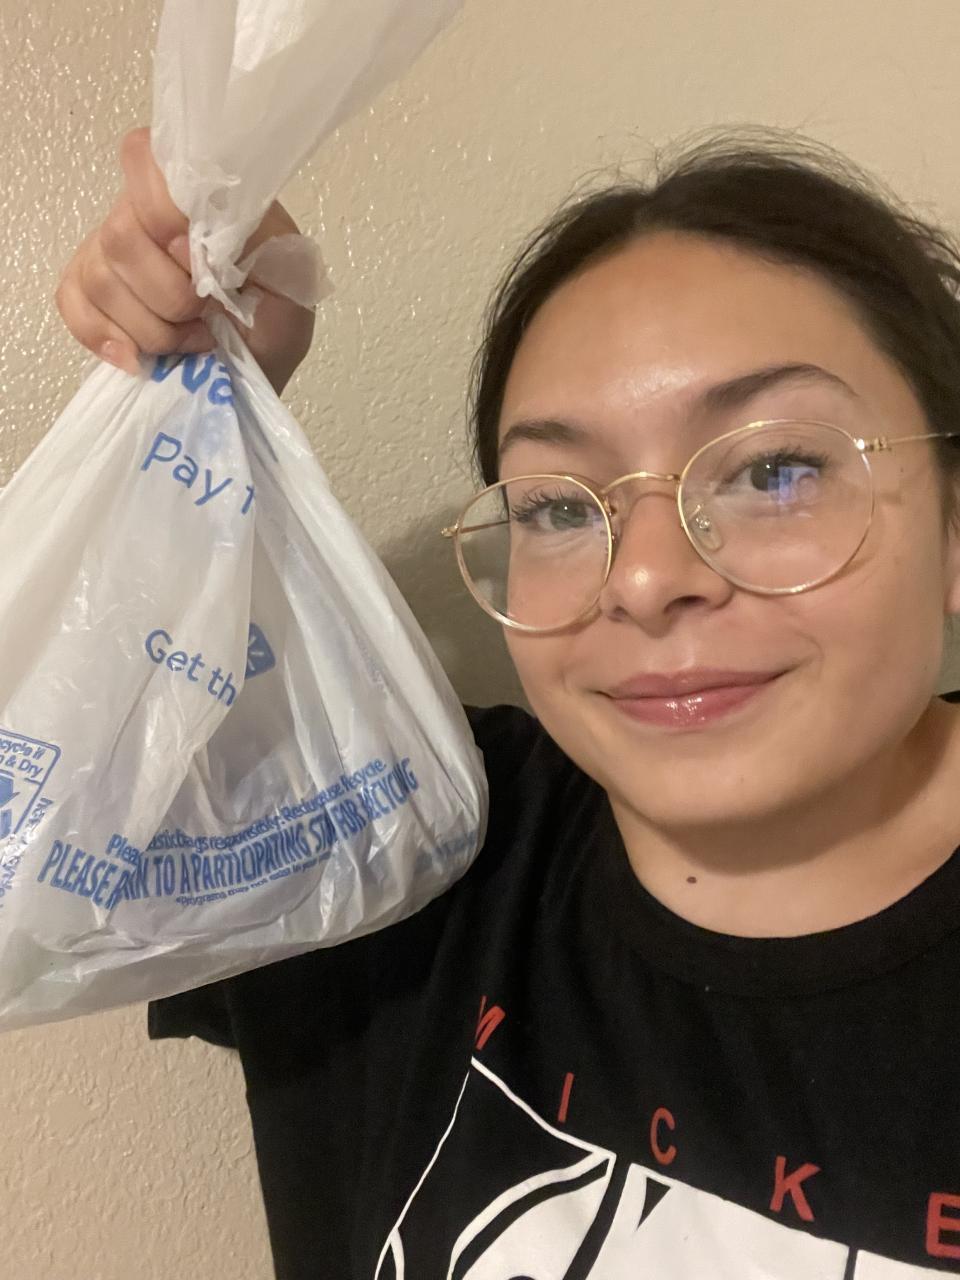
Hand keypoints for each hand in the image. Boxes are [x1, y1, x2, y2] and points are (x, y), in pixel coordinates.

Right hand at [55, 127, 315, 394]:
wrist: (258, 368)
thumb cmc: (277, 321)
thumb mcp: (290, 279)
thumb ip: (251, 241)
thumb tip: (190, 238)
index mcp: (196, 195)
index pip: (144, 158)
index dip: (159, 210)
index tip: (196, 261)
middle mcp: (145, 214)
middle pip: (119, 236)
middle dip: (167, 294)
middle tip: (204, 318)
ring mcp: (113, 253)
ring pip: (97, 277)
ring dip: (148, 327)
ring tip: (190, 341)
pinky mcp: (94, 294)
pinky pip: (72, 302)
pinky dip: (102, 334)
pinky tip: (137, 357)